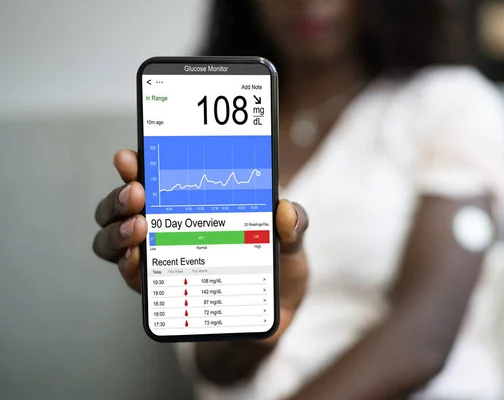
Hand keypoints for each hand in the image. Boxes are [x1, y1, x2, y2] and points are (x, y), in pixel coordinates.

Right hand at [93, 150, 308, 343]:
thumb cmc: (277, 263)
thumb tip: (285, 209)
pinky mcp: (159, 288)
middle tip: (137, 193)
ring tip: (140, 228)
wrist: (276, 310)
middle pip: (122, 205)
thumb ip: (293, 224)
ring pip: (112, 239)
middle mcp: (167, 224)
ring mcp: (159, 255)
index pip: (155, 175)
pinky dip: (128, 266)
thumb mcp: (291, 240)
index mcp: (193, 201)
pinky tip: (137, 261)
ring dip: (117, 230)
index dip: (136, 164)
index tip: (131, 157)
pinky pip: (129, 276)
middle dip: (120, 195)